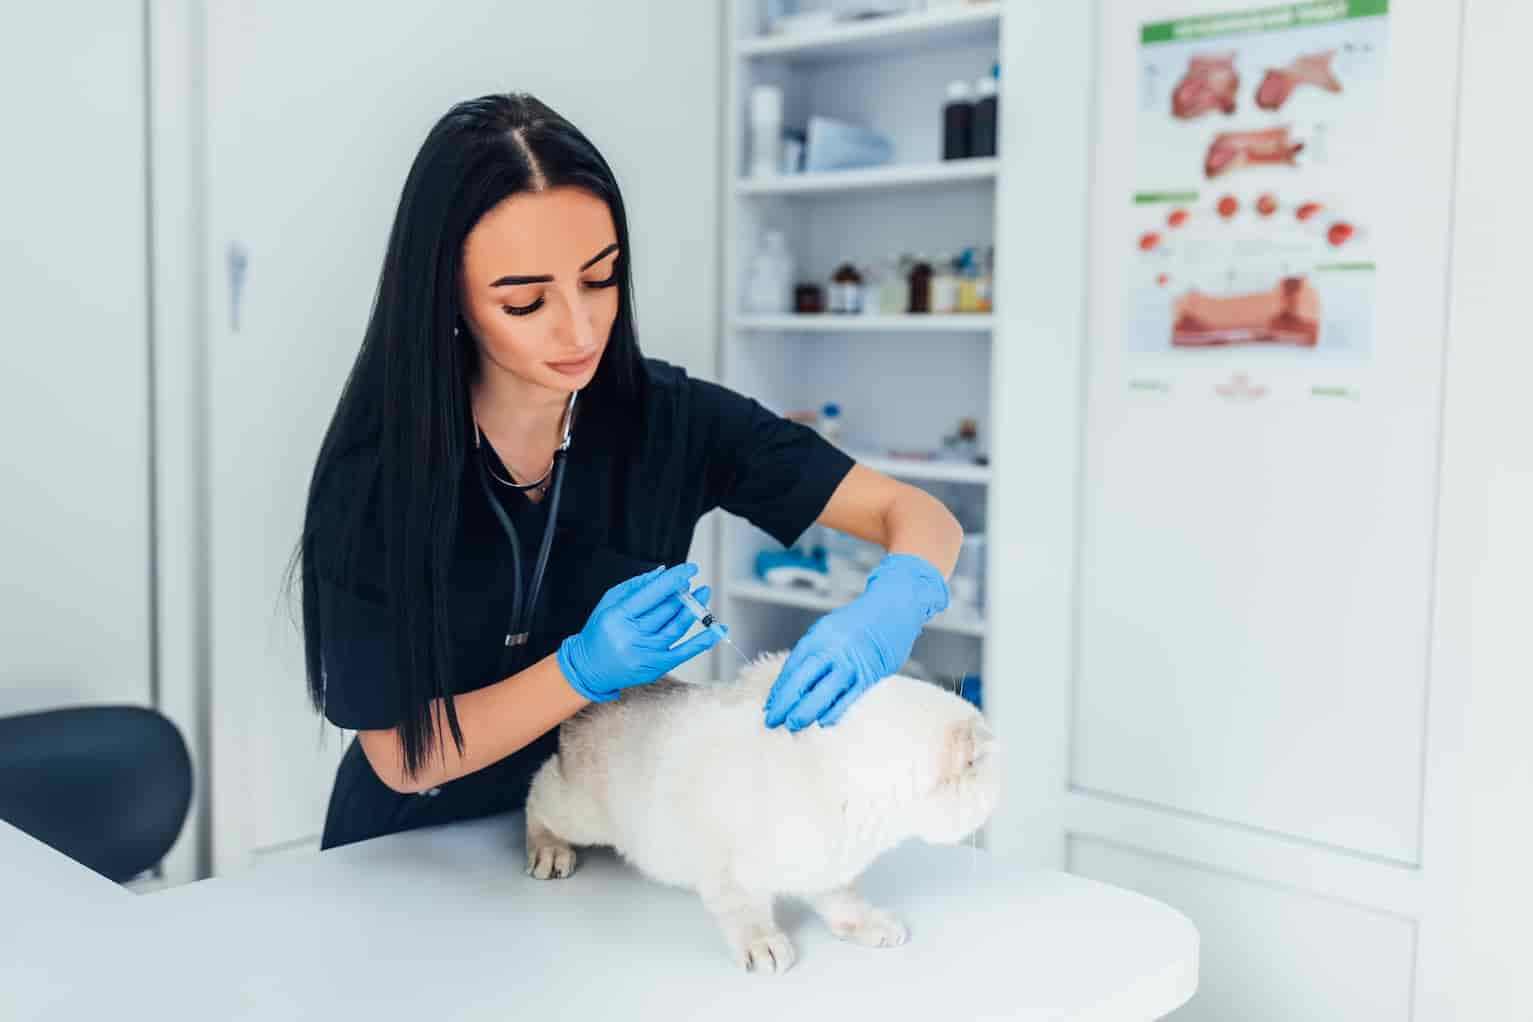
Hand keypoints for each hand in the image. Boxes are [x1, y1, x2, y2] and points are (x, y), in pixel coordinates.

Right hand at [557, 564, 720, 702]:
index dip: (675, 579)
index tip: (690, 569)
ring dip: (694, 609)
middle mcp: (632, 635)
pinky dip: (702, 641)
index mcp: (619, 616)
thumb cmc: (601, 631)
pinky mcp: (656, 667)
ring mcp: (646, 653)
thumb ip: (636, 585)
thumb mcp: (609, 602)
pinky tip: (717, 629)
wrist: (590, 667)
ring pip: (677, 627)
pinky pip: (684, 652)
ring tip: (703, 594)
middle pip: (666, 610)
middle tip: (692, 583)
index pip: (652, 593)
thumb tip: (664, 572)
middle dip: (684, 593)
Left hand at [764, 553, 948, 730]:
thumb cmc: (858, 622)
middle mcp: (833, 649)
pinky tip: (823, 721)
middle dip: (785, 703)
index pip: (792, 667)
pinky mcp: (871, 673)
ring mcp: (852, 662)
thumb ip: (811, 654)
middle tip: (772, 721)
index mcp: (818, 636)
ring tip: (793, 725)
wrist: (894, 608)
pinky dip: (835, 711)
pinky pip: (850, 697)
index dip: (779, 689)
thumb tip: (789, 684)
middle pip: (802, 681)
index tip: (769, 706)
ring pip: (824, 693)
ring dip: (806, 712)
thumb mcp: (827, 629)